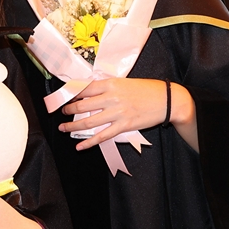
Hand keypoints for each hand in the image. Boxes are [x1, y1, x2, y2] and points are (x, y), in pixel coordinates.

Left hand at [59, 77, 197, 152]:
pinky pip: (102, 136)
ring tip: (64, 128)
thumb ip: (106, 87)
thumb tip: (88, 92)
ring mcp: (117, 113)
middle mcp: (111, 97)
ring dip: (73, 126)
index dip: (69, 95)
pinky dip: (88, 142)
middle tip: (62, 114)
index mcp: (110, 84)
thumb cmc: (145, 90)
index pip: (83, 89)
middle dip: (68, 111)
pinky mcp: (123, 126)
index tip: (61, 98)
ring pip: (88, 121)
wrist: (166, 99)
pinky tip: (80, 146)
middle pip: (82, 106)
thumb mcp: (123, 82)